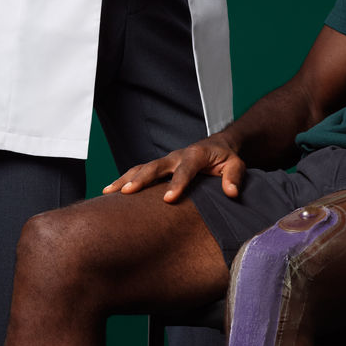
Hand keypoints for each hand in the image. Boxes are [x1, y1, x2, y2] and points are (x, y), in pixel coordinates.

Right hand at [103, 136, 247, 202]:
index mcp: (196, 155)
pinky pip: (139, 172)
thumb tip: (231, 193)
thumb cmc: (226, 158)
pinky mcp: (159, 167)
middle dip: (141, 178)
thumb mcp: (237, 165)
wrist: (218, 146)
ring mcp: (166, 161)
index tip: (168, 199)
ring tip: (108, 192)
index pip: (186, 169)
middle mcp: (177, 156)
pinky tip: (109, 192)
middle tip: (127, 191)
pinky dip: (124, 179)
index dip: (177, 183)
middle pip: (156, 166)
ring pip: (142, 168)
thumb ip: (234, 177)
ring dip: (126, 179)